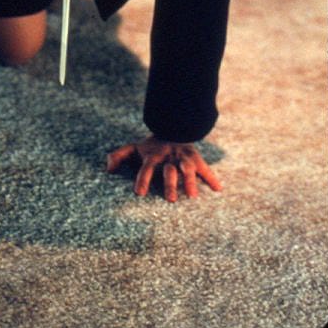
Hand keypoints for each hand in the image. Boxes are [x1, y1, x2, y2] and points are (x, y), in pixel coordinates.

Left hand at [105, 137, 222, 201]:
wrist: (172, 127)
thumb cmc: (151, 146)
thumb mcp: (134, 148)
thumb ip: (119, 156)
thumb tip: (108, 169)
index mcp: (153, 156)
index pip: (147, 167)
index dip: (143, 179)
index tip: (139, 193)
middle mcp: (169, 157)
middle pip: (170, 170)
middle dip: (170, 184)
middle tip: (170, 200)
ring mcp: (183, 157)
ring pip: (187, 168)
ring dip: (190, 181)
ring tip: (192, 196)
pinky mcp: (195, 158)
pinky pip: (205, 168)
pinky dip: (212, 177)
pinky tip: (218, 189)